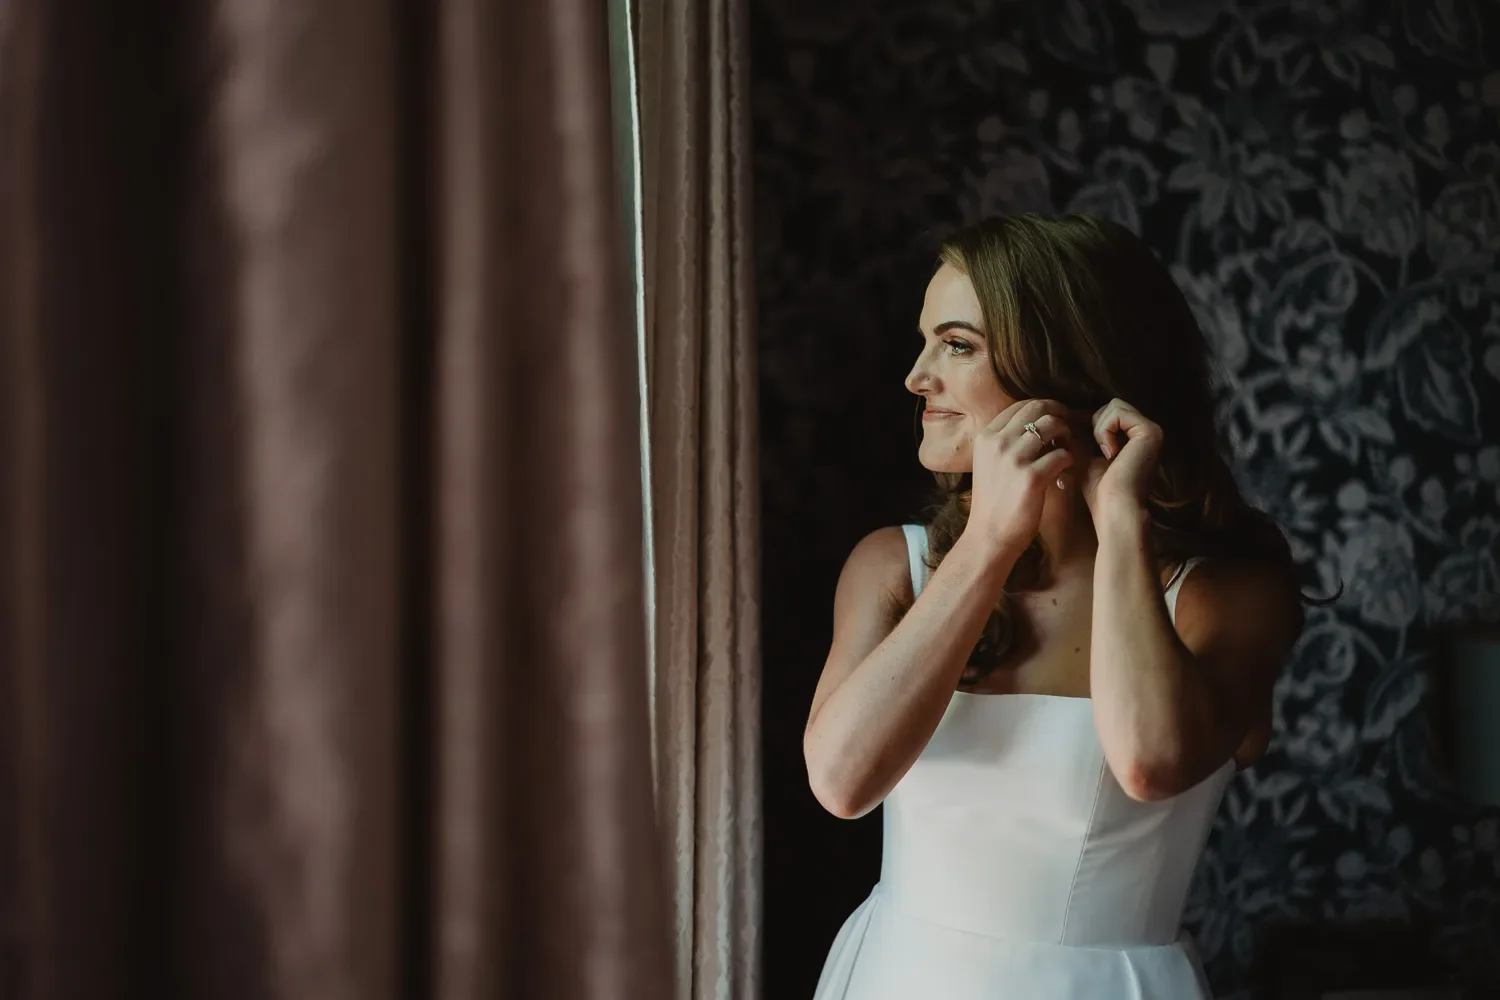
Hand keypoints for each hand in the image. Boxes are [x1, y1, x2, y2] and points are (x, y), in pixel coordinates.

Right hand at [965, 399, 1075, 558]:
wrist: (988, 537)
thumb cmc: (993, 503)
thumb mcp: (988, 464)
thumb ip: (1005, 443)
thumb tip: (1034, 425)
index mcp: (986, 437)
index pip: (1020, 405)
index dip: (1043, 408)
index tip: (1055, 417)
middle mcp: (998, 442)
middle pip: (1038, 408)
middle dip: (1059, 413)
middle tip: (1069, 427)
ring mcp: (1014, 458)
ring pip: (1053, 426)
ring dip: (1067, 435)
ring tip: (1067, 450)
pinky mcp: (1032, 477)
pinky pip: (1062, 455)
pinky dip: (1069, 461)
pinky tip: (1065, 472)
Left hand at [1082, 397, 1161, 522]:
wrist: (1113, 508)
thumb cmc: (1099, 490)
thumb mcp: (1085, 454)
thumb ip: (1081, 433)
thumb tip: (1065, 413)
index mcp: (1136, 438)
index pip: (1109, 413)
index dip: (1091, 424)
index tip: (1082, 443)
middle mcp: (1148, 432)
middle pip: (1112, 406)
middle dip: (1096, 425)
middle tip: (1098, 452)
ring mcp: (1152, 430)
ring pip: (1114, 406)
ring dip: (1100, 429)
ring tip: (1105, 454)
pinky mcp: (1150, 431)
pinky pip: (1118, 413)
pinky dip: (1105, 430)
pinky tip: (1110, 452)